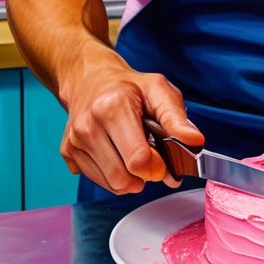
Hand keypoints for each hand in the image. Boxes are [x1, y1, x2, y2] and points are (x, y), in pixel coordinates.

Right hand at [57, 50, 203, 193]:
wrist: (90, 79)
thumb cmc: (129, 86)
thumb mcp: (159, 90)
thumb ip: (177, 118)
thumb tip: (195, 141)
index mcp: (111, 107)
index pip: (138, 160)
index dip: (157, 166)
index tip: (163, 158)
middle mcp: (87, 126)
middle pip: (123, 178)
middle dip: (143, 175)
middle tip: (150, 156)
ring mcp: (74, 141)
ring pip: (110, 184)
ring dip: (129, 177)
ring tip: (133, 152)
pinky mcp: (67, 153)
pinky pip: (98, 181)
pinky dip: (113, 175)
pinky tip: (117, 153)